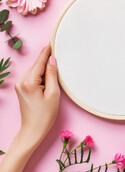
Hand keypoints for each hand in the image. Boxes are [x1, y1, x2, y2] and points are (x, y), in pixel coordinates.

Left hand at [0, 43, 59, 171]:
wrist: (33, 130)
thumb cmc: (45, 114)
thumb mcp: (53, 93)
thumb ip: (52, 74)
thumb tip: (52, 60)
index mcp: (29, 82)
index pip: (40, 61)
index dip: (46, 51)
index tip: (51, 41)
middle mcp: (22, 81)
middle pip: (37, 65)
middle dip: (47, 60)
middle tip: (58, 54)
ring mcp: (20, 85)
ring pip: (35, 70)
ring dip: (45, 68)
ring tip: (55, 71)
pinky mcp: (22, 88)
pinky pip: (33, 76)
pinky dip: (41, 74)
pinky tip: (48, 78)